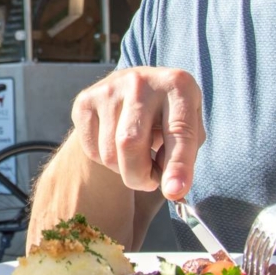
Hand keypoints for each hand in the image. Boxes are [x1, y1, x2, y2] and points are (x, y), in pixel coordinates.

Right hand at [71, 67, 204, 199]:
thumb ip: (184, 157)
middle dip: (140, 176)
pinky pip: (92, 150)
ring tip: (138, 158)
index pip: (178, 132)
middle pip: (130, 142)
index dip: (178, 166)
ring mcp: (108, 89)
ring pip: (109, 153)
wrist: (139, 86)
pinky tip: (118, 147)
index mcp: (177, 85)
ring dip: (125, 170)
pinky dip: (107, 162)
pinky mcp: (85, 100)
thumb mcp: (190, 127)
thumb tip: (171, 189)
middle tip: (150, 182)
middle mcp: (141, 82)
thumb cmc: (170, 115)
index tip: (174, 192)